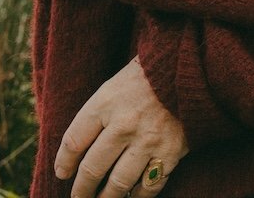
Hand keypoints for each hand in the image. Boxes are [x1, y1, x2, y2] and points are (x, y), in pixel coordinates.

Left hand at [55, 57, 187, 197]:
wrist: (191, 69)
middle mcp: (125, 123)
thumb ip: (95, 117)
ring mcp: (150, 140)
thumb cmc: (147, 78)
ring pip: (119, 184)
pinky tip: (131, 195)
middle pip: (92, 169)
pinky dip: (138, 195)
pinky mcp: (172, 151)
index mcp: (107, 103)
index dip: (64, 163)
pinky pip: (150, 185)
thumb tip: (76, 155)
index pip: (74, 141)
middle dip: (82, 190)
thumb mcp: (114, 87)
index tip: (63, 174)